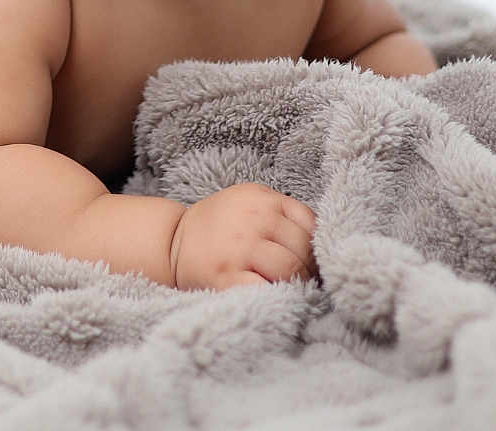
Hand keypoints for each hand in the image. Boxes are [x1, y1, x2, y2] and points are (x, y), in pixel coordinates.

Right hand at [168, 182, 317, 290]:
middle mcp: (253, 219)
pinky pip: (267, 291)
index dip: (316, 248)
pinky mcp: (227, 278)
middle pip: (303, 250)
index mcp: (262, 198)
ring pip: (290, 270)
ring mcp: (239, 248)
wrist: (172, 241)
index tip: (311, 262)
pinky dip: (277, 297)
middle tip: (302, 281)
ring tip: (289, 290)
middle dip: (308, 270)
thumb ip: (282, 215)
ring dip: (296, 285)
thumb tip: (323, 246)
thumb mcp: (250, 204)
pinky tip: (273, 298)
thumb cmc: (221, 227)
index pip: (310, 224)